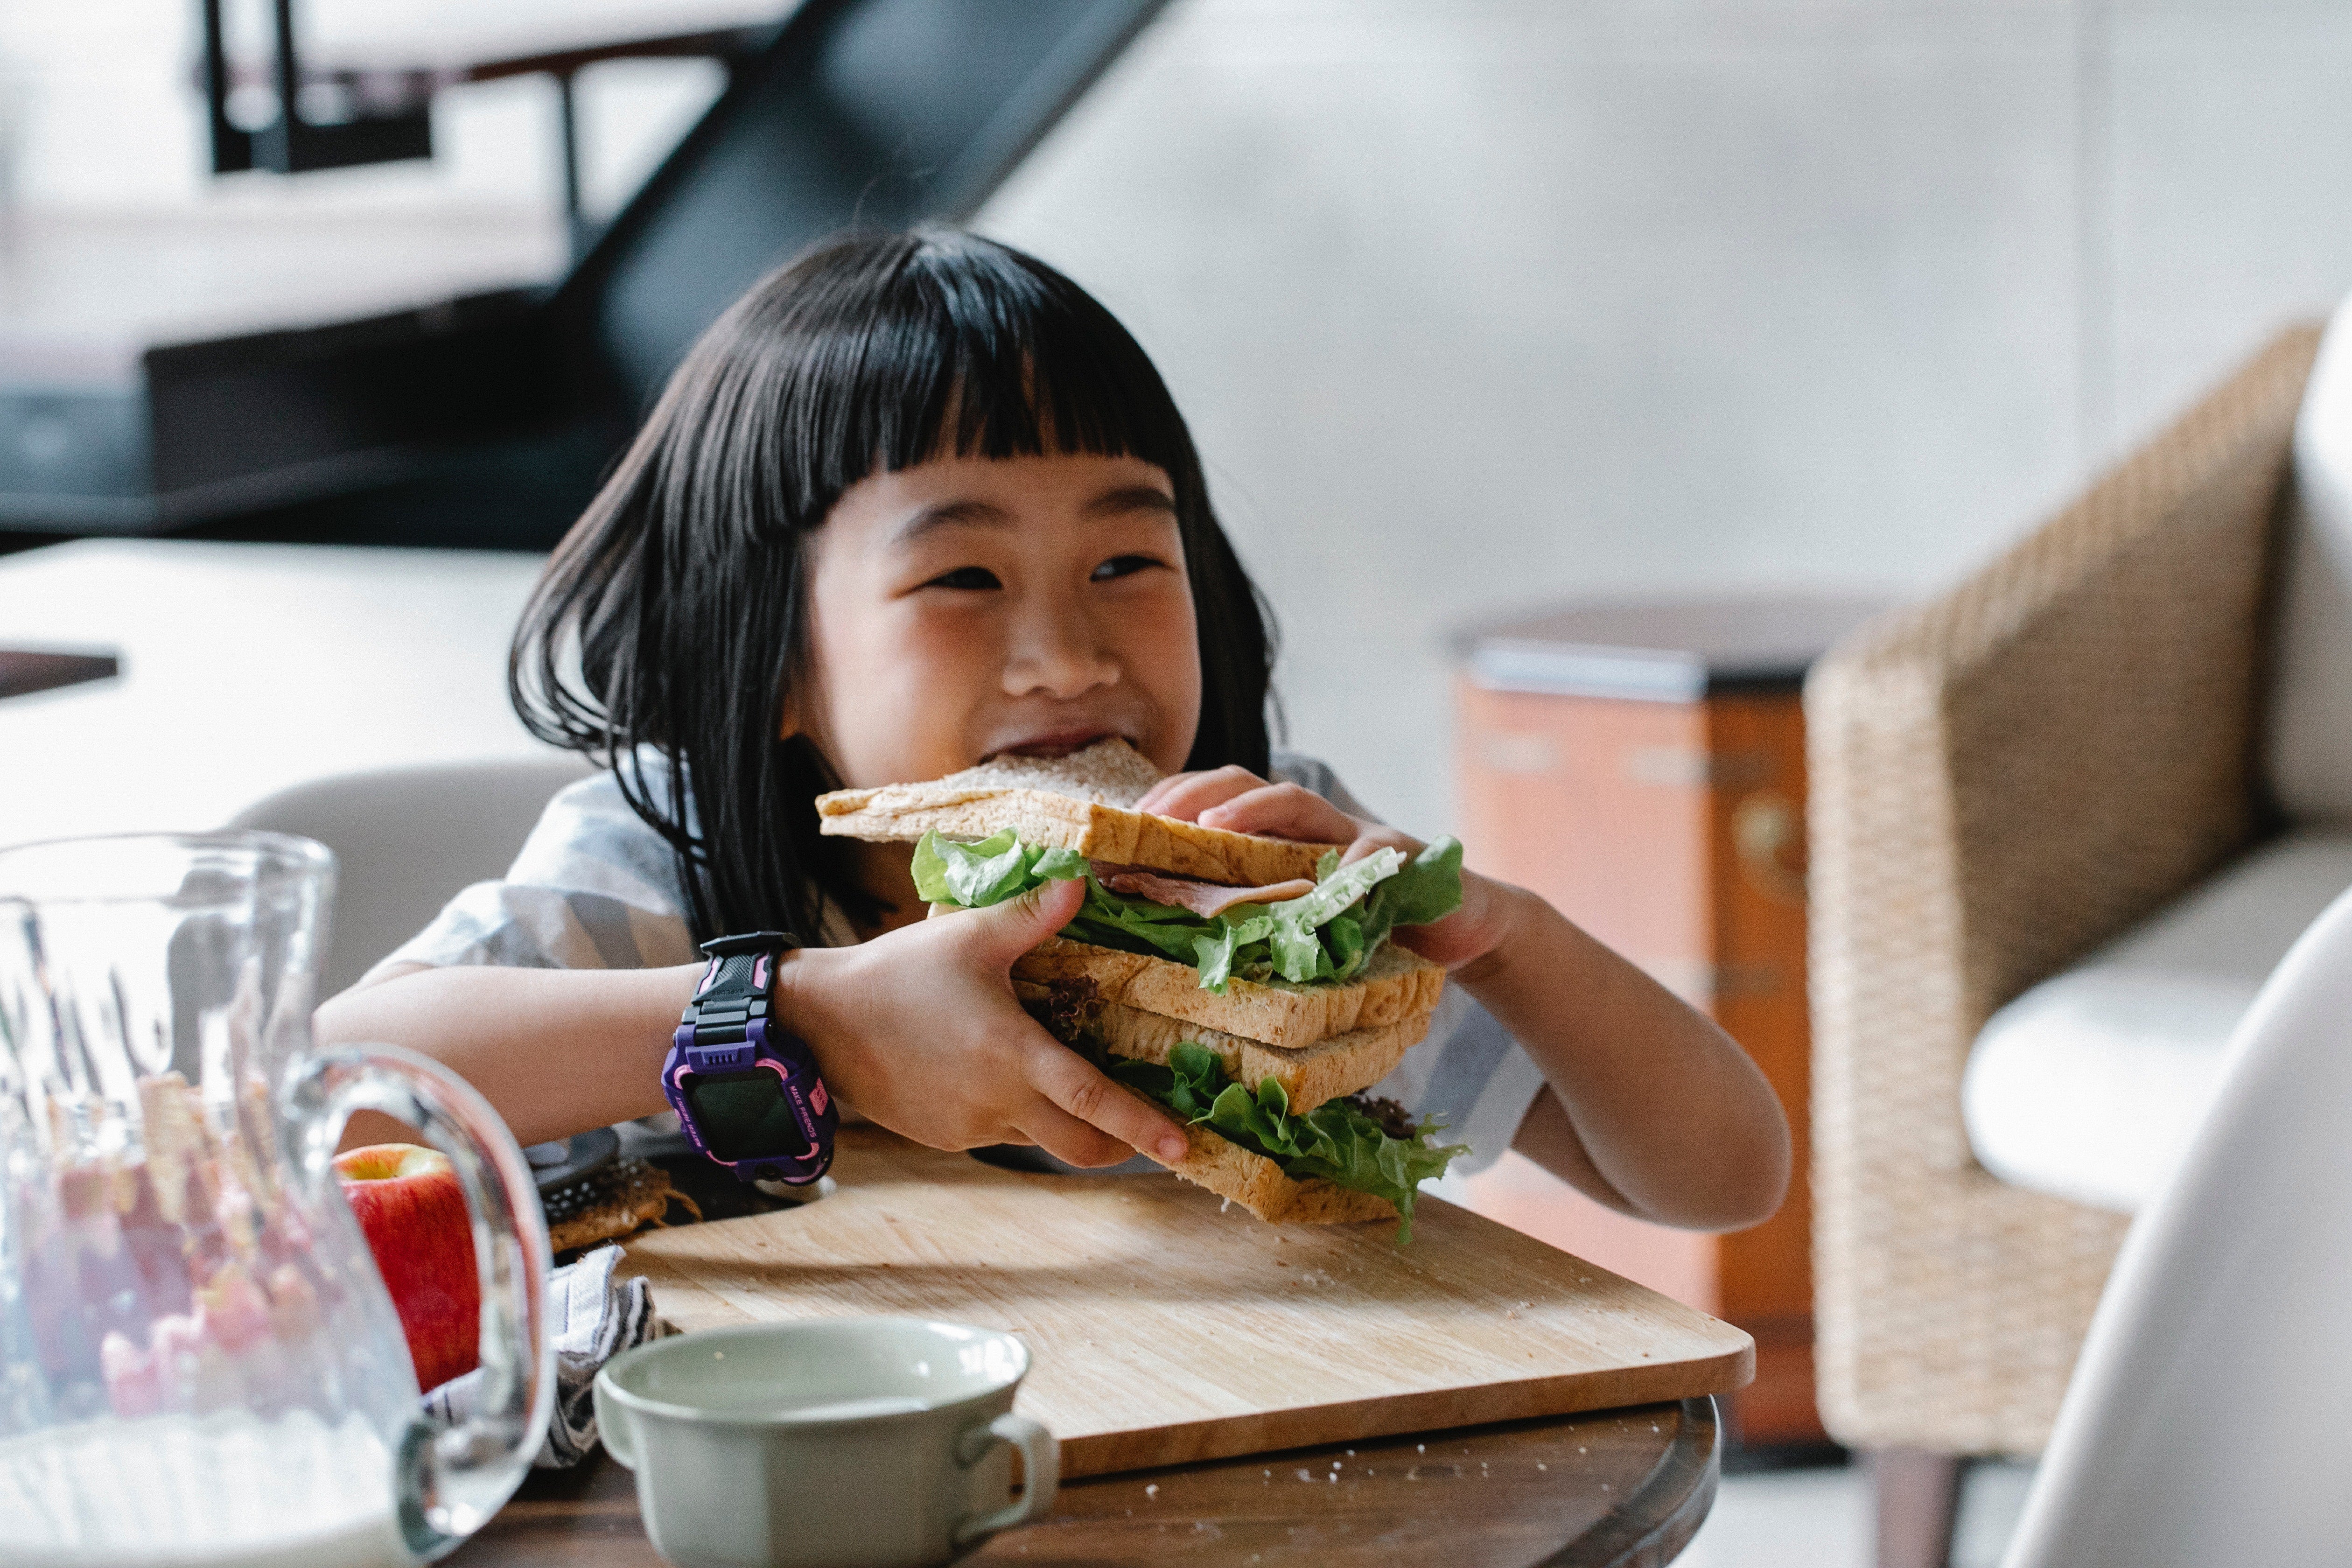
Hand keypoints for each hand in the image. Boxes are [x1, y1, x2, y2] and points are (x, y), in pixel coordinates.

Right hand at [775, 878, 1187, 1166]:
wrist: (822, 1022)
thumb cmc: (899, 974)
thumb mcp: (969, 936)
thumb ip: (1033, 915)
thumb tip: (1084, 883)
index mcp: (1013, 1055)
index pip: (1093, 1100)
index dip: (1142, 1125)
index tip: (1183, 1145)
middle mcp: (999, 1102)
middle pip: (1080, 1146)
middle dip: (1121, 1146)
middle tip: (1150, 1131)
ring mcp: (972, 1126)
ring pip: (1041, 1140)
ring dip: (1064, 1123)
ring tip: (1070, 1086)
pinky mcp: (948, 1137)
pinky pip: (1001, 1134)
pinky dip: (1019, 1117)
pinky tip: (1004, 1078)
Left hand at [1134, 766, 1524, 972]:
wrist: (1459, 925)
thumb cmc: (1365, 928)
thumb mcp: (1297, 923)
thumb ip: (1250, 920)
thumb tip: (1165, 944)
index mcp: (1278, 836)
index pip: (1213, 801)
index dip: (1168, 805)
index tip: (1121, 826)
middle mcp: (1312, 824)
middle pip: (1245, 784)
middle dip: (1194, 792)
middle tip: (1154, 817)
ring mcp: (1356, 833)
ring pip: (1299, 803)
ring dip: (1253, 809)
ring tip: (1213, 827)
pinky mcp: (1403, 856)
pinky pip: (1373, 857)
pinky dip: (1350, 869)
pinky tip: (1330, 885)